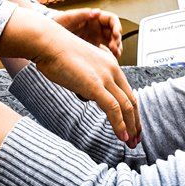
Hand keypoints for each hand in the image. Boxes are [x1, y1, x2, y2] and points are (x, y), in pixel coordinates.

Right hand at [29, 22, 140, 146]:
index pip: (127, 91)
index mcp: (110, 64)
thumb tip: (87, 94)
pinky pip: (113, 108)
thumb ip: (88, 80)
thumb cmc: (57, 53)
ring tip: (131, 142)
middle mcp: (112, 70)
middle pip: (131, 100)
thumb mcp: (80, 66)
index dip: (132, 110)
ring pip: (126, 106)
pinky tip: (122, 136)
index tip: (132, 124)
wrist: (48, 42)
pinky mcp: (95, 85)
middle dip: (136, 122)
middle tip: (136, 138)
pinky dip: (120, 125)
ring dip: (131, 127)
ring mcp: (105, 77)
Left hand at [53, 8, 122, 58]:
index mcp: (94, 18)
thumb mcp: (68, 17)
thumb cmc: (58, 22)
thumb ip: (82, 14)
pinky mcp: (92, 47)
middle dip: (117, 39)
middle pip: (114, 32)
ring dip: (116, 48)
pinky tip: (111, 59)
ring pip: (112, 42)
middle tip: (114, 48)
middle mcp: (97, 28)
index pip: (111, 20)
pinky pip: (105, 51)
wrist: (48, 36)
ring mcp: (95, 38)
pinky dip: (110, 55)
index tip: (116, 34)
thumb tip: (97, 12)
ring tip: (115, 55)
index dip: (116, 26)